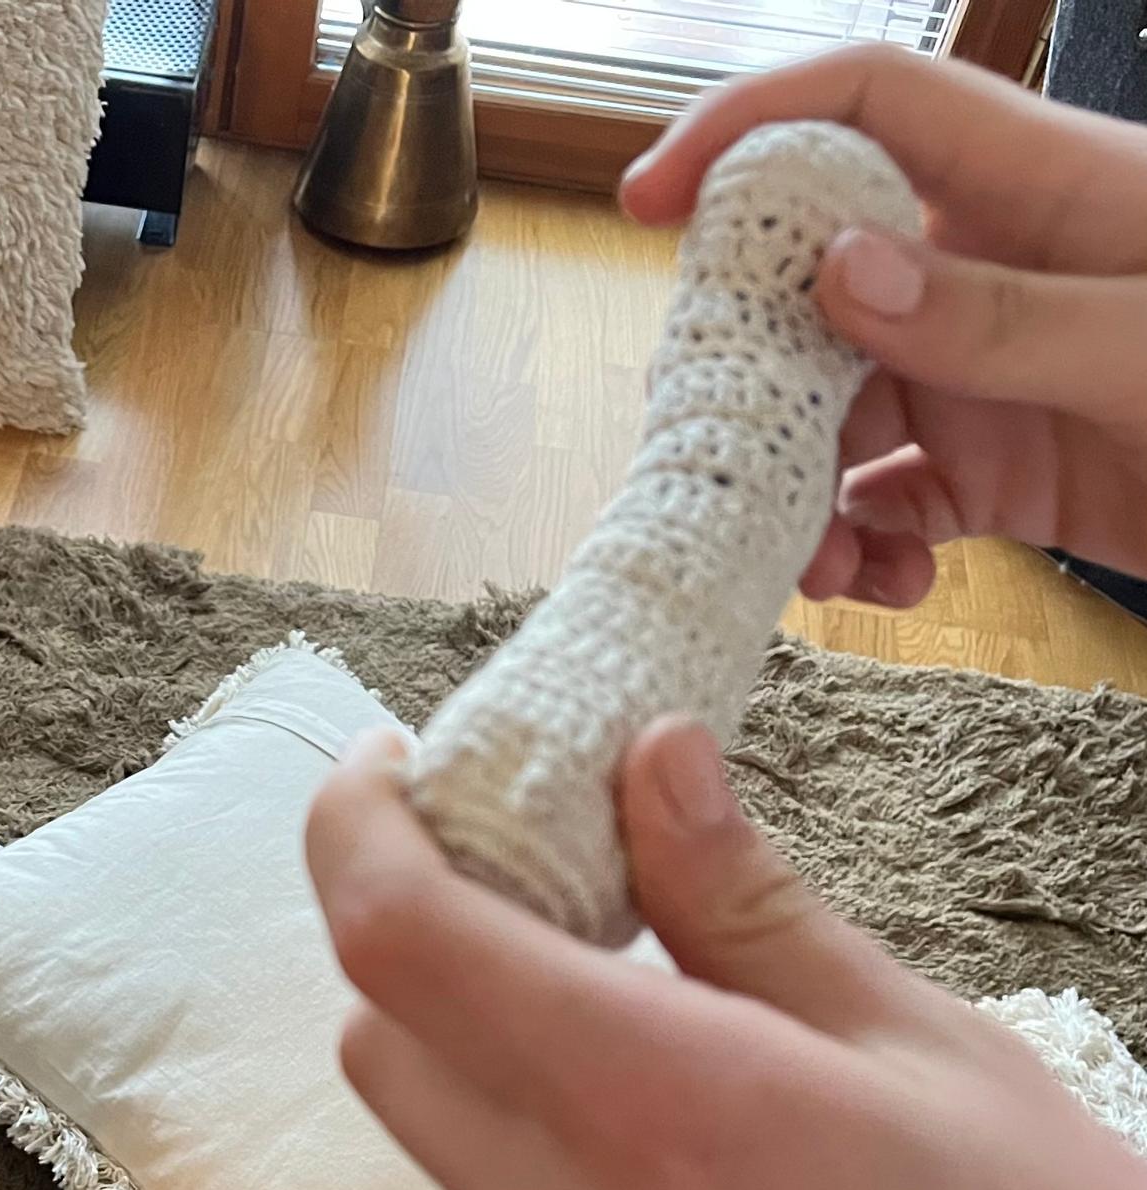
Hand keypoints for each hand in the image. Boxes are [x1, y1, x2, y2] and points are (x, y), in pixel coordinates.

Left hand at [307, 724, 1146, 1189]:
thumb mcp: (924, 1049)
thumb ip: (746, 905)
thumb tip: (650, 765)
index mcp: (660, 1106)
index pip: (400, 941)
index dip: (355, 831)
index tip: (390, 770)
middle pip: (377, 1036)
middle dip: (405, 928)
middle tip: (511, 866)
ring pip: (430, 1133)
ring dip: (461, 1035)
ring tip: (595, 982)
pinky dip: (519, 1135)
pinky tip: (644, 1121)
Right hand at [622, 45, 1146, 605]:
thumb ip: (1003, 315)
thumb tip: (836, 274)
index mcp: (1036, 190)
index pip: (866, 107)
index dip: (747, 130)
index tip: (649, 204)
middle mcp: (990, 274)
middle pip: (812, 291)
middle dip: (750, 376)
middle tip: (722, 461)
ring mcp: (989, 375)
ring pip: (835, 415)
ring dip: (801, 494)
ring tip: (821, 570)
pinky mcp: (1001, 470)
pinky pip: (890, 500)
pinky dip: (865, 549)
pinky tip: (889, 587)